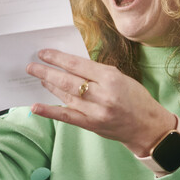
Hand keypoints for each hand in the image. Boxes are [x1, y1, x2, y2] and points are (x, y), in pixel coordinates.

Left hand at [26, 49, 176, 156]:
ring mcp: (96, 112)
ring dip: (50, 86)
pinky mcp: (91, 125)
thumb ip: (96, 73)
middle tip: (31, 66)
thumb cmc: (136, 98)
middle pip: (68, 81)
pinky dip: (50, 111)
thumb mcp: (120, 78)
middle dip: (47, 71)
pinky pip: (67, 117)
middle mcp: (102, 95)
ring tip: (39, 77)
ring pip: (66, 96)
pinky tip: (36, 107)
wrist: (147, 126)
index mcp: (111, 78)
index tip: (44, 53)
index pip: (78, 65)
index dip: (58, 58)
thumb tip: (70, 66)